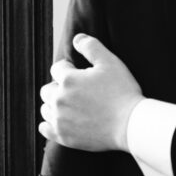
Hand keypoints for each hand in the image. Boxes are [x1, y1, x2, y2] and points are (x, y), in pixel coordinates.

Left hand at [39, 33, 142, 151]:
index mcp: (68, 80)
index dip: (70, 68)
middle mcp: (59, 99)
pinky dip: (49, 124)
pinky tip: (60, 120)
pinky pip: (45, 129)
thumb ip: (91, 47)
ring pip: (45, 108)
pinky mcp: (63, 136)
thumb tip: (76, 38)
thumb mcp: (111, 63)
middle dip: (59, 87)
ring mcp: (60, 119)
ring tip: (72, 106)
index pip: (57, 68)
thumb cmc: (123, 92)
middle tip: (77, 91)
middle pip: (47, 89)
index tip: (82, 75)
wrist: (131, 125)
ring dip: (54, 104)